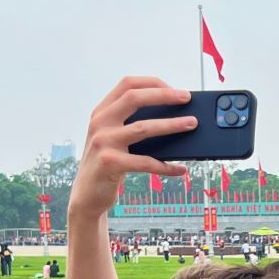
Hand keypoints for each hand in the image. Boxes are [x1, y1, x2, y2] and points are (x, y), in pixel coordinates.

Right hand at [67, 77, 194, 222]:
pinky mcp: (110, 163)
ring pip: (143, 127)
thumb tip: (173, 118)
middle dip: (164, 95)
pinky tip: (180, 169)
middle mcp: (99, 122)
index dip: (152, 83)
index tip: (174, 89)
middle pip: (134, 98)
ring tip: (191, 124)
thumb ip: (132, 125)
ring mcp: (103, 142)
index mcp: (102, 112)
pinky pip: (145, 162)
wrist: (87, 196)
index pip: (127, 84)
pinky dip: (166, 166)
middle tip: (186, 98)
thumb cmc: (108, 165)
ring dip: (171, 125)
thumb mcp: (115, 139)